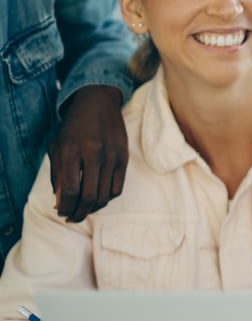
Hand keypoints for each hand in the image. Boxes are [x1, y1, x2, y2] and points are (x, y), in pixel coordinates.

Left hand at [49, 85, 127, 222]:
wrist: (98, 103)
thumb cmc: (73, 126)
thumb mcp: (57, 146)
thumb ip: (58, 174)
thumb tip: (61, 202)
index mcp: (72, 149)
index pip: (71, 189)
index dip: (66, 207)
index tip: (62, 213)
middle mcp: (94, 153)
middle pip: (89, 196)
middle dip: (79, 212)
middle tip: (72, 217)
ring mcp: (112, 156)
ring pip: (104, 195)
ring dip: (93, 208)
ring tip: (84, 210)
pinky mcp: (124, 158)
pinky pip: (117, 188)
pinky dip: (107, 198)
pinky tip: (98, 198)